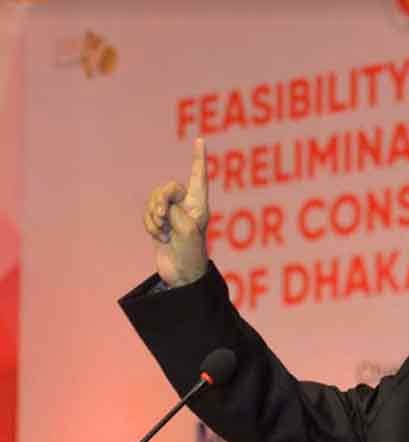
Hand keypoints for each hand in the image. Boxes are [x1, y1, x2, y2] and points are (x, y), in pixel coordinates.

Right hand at [144, 138, 209, 286]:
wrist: (181, 274)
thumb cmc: (191, 254)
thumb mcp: (186, 230)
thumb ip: (175, 210)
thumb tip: (164, 204)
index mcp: (199, 205)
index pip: (199, 177)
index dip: (198, 158)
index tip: (200, 139)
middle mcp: (187, 207)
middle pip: (167, 188)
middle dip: (160, 201)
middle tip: (163, 218)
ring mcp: (173, 215)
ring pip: (154, 201)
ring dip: (153, 216)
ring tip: (163, 232)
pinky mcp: (160, 224)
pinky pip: (148, 215)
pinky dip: (149, 225)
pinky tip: (160, 237)